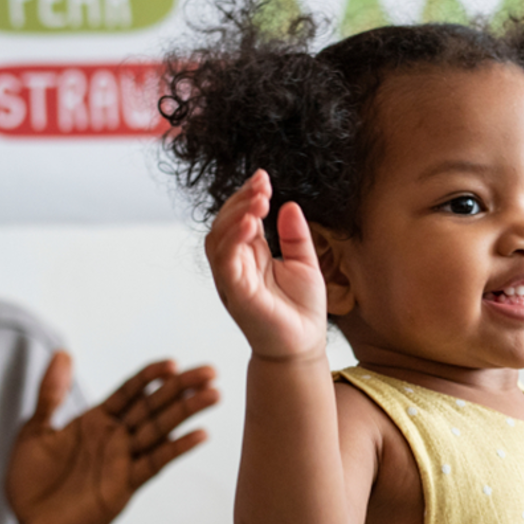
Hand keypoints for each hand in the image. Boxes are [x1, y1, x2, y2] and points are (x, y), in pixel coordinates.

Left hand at [6, 353, 218, 523]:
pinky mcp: (126, 485)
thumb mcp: (35, 431)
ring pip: (160, 429)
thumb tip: (63, 352)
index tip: (172, 363)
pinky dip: (177, 448)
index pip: (130, 391)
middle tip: (210, 371)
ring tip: (213, 394)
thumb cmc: (31, 483)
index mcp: (96, 420)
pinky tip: (199, 434)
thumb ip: (51, 393)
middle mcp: (115, 437)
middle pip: (153, 405)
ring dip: (187, 411)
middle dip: (181, 388)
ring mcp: (123, 460)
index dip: (150, 376)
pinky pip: (155, 462)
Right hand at [205, 169, 327, 359]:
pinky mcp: (236, 294)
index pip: (239, 219)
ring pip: (218, 239)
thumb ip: (295, 235)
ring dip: (235, 215)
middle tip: (262, 186)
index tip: (263, 178)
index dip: (247, 196)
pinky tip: (251, 224)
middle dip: (240, 200)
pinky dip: (234, 240)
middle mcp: (236, 267)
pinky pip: (225, 262)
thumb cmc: (302, 311)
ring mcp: (233, 280)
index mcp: (250, 257)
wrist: (304, 346)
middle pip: (224, 224)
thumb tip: (288, 205)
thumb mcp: (304, 263)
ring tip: (258, 200)